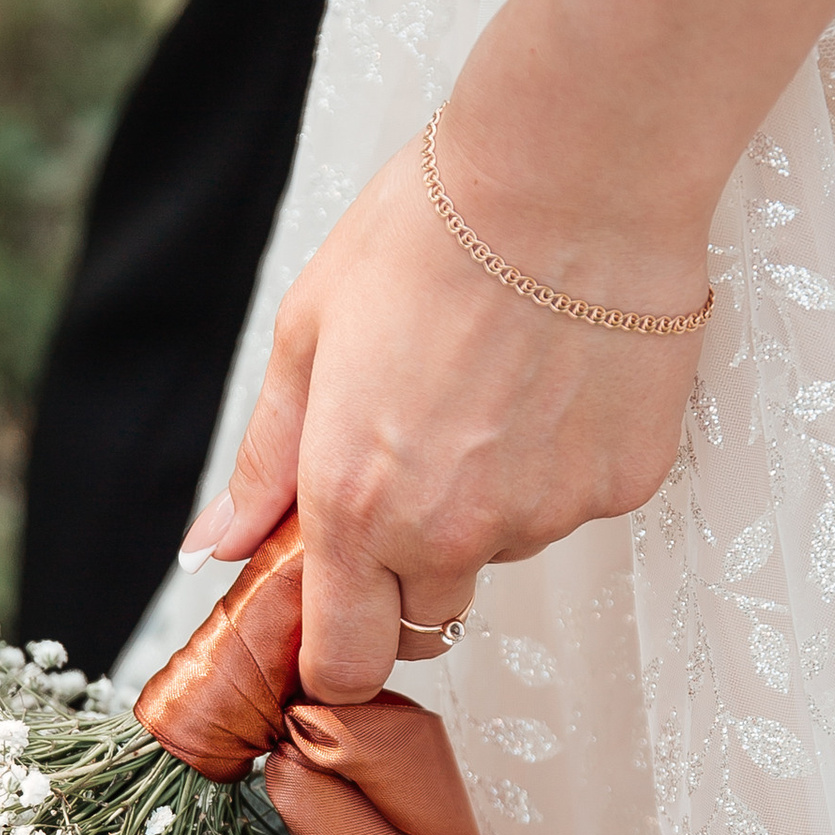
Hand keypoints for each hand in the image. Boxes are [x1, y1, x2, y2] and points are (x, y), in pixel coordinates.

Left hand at [179, 115, 706, 701]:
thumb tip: (211, 550)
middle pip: (426, 620)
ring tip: (490, 386)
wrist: (572, 172)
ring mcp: (547, 516)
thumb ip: (263, 462)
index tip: (335, 610)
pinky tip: (554, 375)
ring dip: (487, 505)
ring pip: (504, 551)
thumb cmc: (428, 232)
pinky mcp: (623, 485)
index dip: (334, 651)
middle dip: (406, 574)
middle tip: (414, 464)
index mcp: (355, 506)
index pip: (344, 663)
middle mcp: (452, 533)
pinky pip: (575, 503)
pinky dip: (559, 463)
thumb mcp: (308, 334)